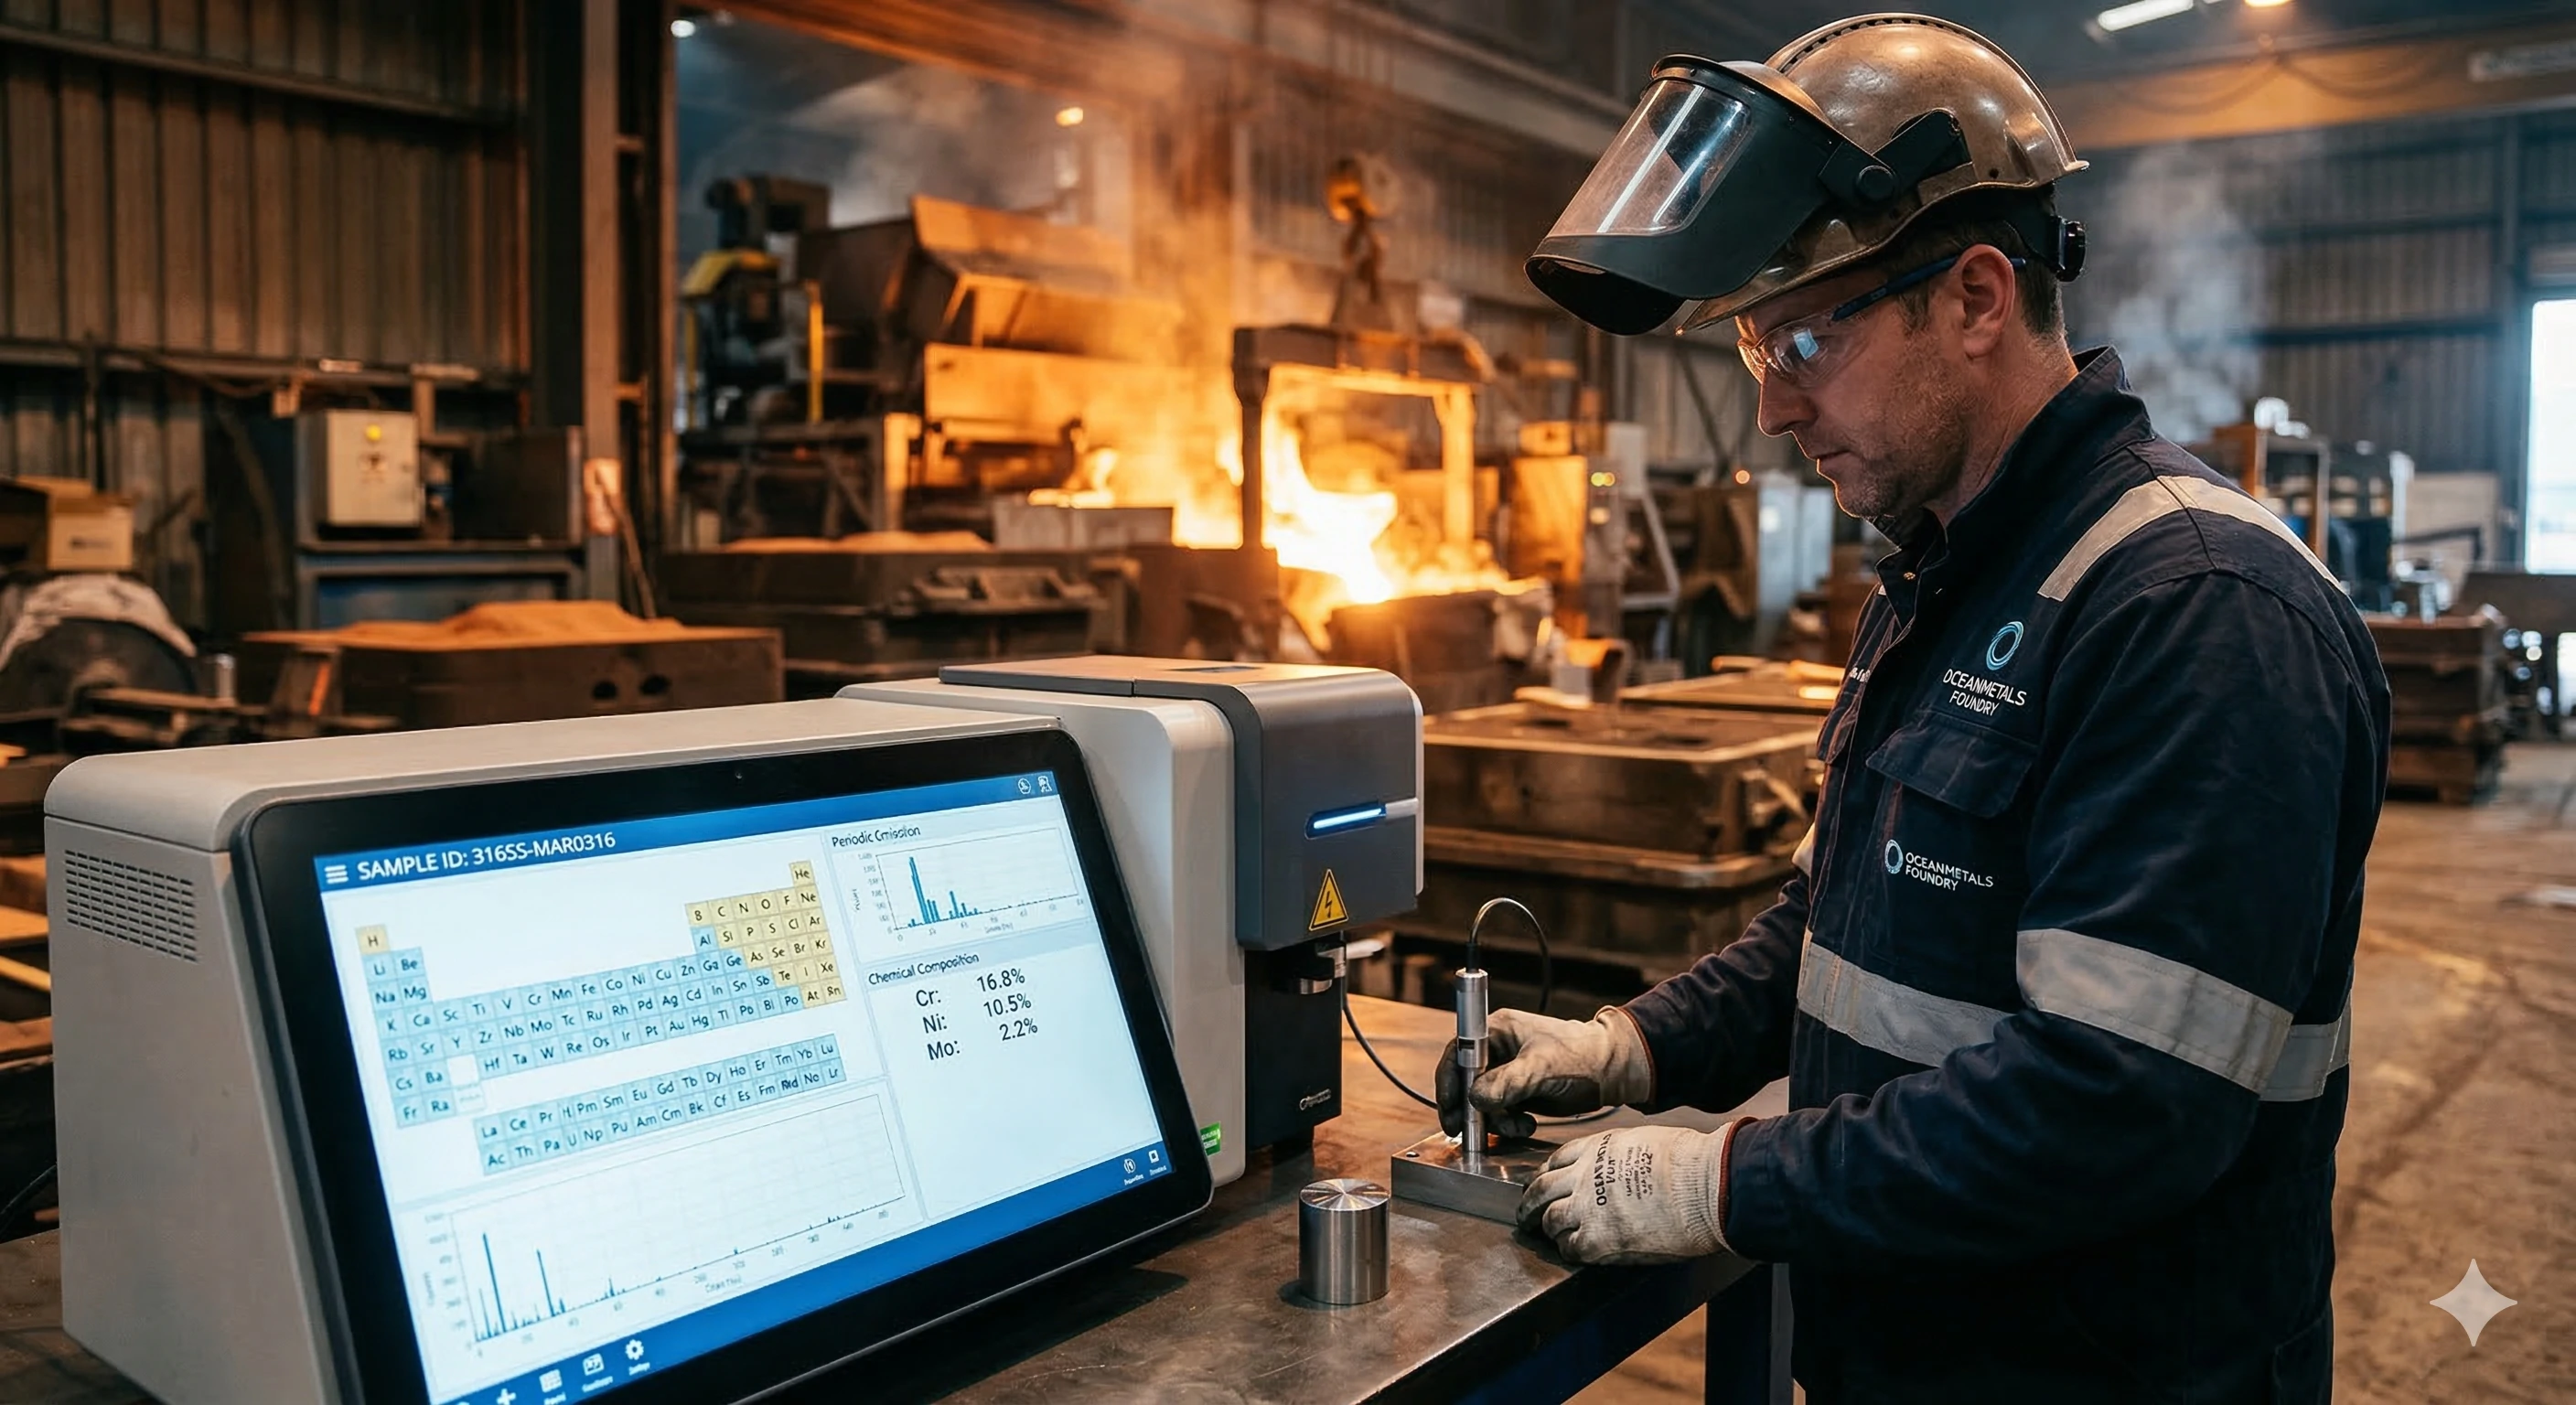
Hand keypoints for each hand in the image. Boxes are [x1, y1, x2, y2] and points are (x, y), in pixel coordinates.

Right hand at [1436, 1007, 1654, 1139]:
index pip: (1458, 1054)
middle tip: (1465, 1133)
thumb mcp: (1541, 1068)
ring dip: (1494, 1121)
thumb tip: (1475, 1099)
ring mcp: (1507, 1072)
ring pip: (1482, 1102)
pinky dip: (1507, 1124)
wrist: (1612, 1071)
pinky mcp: (1518, 1092)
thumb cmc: (1580, 1056)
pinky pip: (1499, 1112)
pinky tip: (1526, 1125)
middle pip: (1465, 1081)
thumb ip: (1506, 1083)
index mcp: (1497, 1030)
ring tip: (1518, 1127)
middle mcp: (1497, 1050)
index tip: (1450, 1106)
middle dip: (1468, 1109)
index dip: (1448, 1080)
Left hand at [1518, 1123, 1735, 1265]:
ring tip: (1544, 1235)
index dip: (1546, 1174)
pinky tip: (1572, 1251)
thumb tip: (1627, 1164)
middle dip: (1530, 1202)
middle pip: (1541, 1189)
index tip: (1543, 1181)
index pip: (1556, 1160)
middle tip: (1526, 1213)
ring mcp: (1586, 1208)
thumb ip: (1623, 1155)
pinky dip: (1567, 1249)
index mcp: (1596, 1148)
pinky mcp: (1598, 1240)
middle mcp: (1583, 1175)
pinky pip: (1570, 1247)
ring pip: (1549, 1219)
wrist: (1702, 1186)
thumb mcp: (1644, 1141)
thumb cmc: (1687, 1162)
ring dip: (1545, 1228)